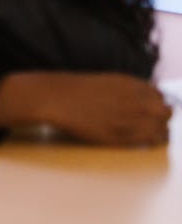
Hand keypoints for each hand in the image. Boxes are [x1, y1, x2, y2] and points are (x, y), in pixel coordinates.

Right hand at [42, 73, 171, 146]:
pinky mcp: (121, 134)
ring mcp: (130, 117)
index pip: (160, 96)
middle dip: (163, 118)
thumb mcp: (109, 81)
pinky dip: (152, 140)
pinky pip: (148, 139)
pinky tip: (147, 141)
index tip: (152, 110)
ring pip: (162, 127)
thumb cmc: (77, 90)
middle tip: (156, 124)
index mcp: (132, 84)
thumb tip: (146, 99)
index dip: (158, 104)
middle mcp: (135, 100)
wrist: (57, 98)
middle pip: (166, 112)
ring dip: (161, 131)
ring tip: (154, 135)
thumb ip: (129, 89)